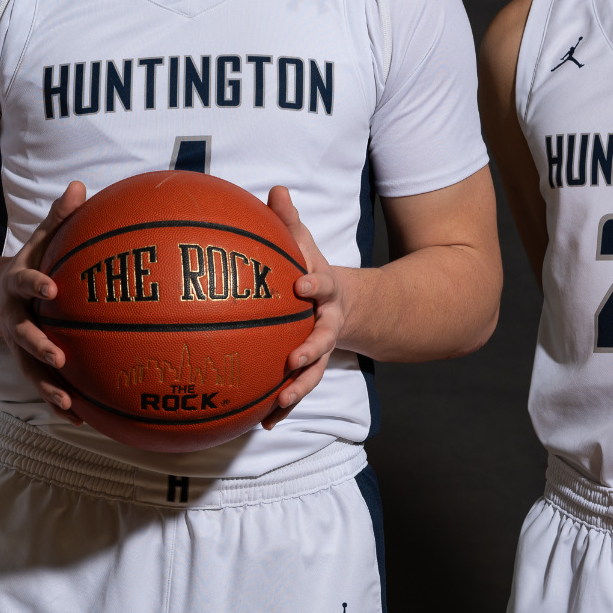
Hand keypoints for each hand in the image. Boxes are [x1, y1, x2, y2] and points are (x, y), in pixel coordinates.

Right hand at [0, 181, 86, 423]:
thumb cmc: (25, 265)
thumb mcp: (36, 240)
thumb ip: (58, 217)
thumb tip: (79, 185)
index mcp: (16, 285)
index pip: (26, 282)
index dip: (37, 284)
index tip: (53, 288)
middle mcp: (13, 318)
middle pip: (23, 335)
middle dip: (40, 347)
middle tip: (60, 358)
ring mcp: (16, 344)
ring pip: (29, 369)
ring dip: (47, 387)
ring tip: (68, 404)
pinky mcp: (25, 362)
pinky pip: (42, 384)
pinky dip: (57, 400)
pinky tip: (81, 418)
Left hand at [263, 185, 348, 428]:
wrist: (350, 307)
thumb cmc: (312, 271)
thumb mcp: (305, 245)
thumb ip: (289, 222)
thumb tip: (275, 189)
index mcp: (325, 292)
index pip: (321, 286)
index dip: (314, 285)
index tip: (300, 285)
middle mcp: (326, 323)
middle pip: (322, 339)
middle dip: (310, 350)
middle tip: (293, 359)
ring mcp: (321, 349)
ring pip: (313, 372)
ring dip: (298, 388)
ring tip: (280, 402)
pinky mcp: (310, 368)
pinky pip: (297, 389)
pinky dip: (282, 408)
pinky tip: (262, 423)